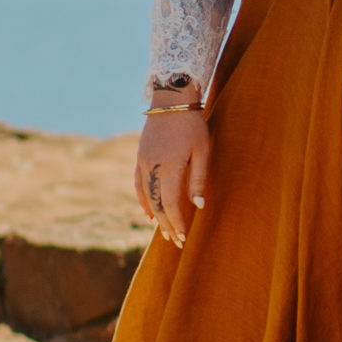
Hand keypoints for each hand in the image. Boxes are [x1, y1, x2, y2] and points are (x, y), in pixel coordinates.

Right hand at [136, 104, 210, 246]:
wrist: (171, 99)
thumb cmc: (193, 124)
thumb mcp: (203, 149)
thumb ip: (199, 178)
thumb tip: (198, 206)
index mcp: (170, 168)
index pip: (171, 204)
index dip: (177, 222)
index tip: (183, 238)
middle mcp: (153, 168)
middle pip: (157, 204)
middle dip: (166, 224)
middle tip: (175, 241)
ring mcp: (143, 163)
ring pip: (145, 196)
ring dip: (155, 215)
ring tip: (162, 231)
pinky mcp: (140, 157)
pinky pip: (138, 184)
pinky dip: (142, 200)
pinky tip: (148, 212)